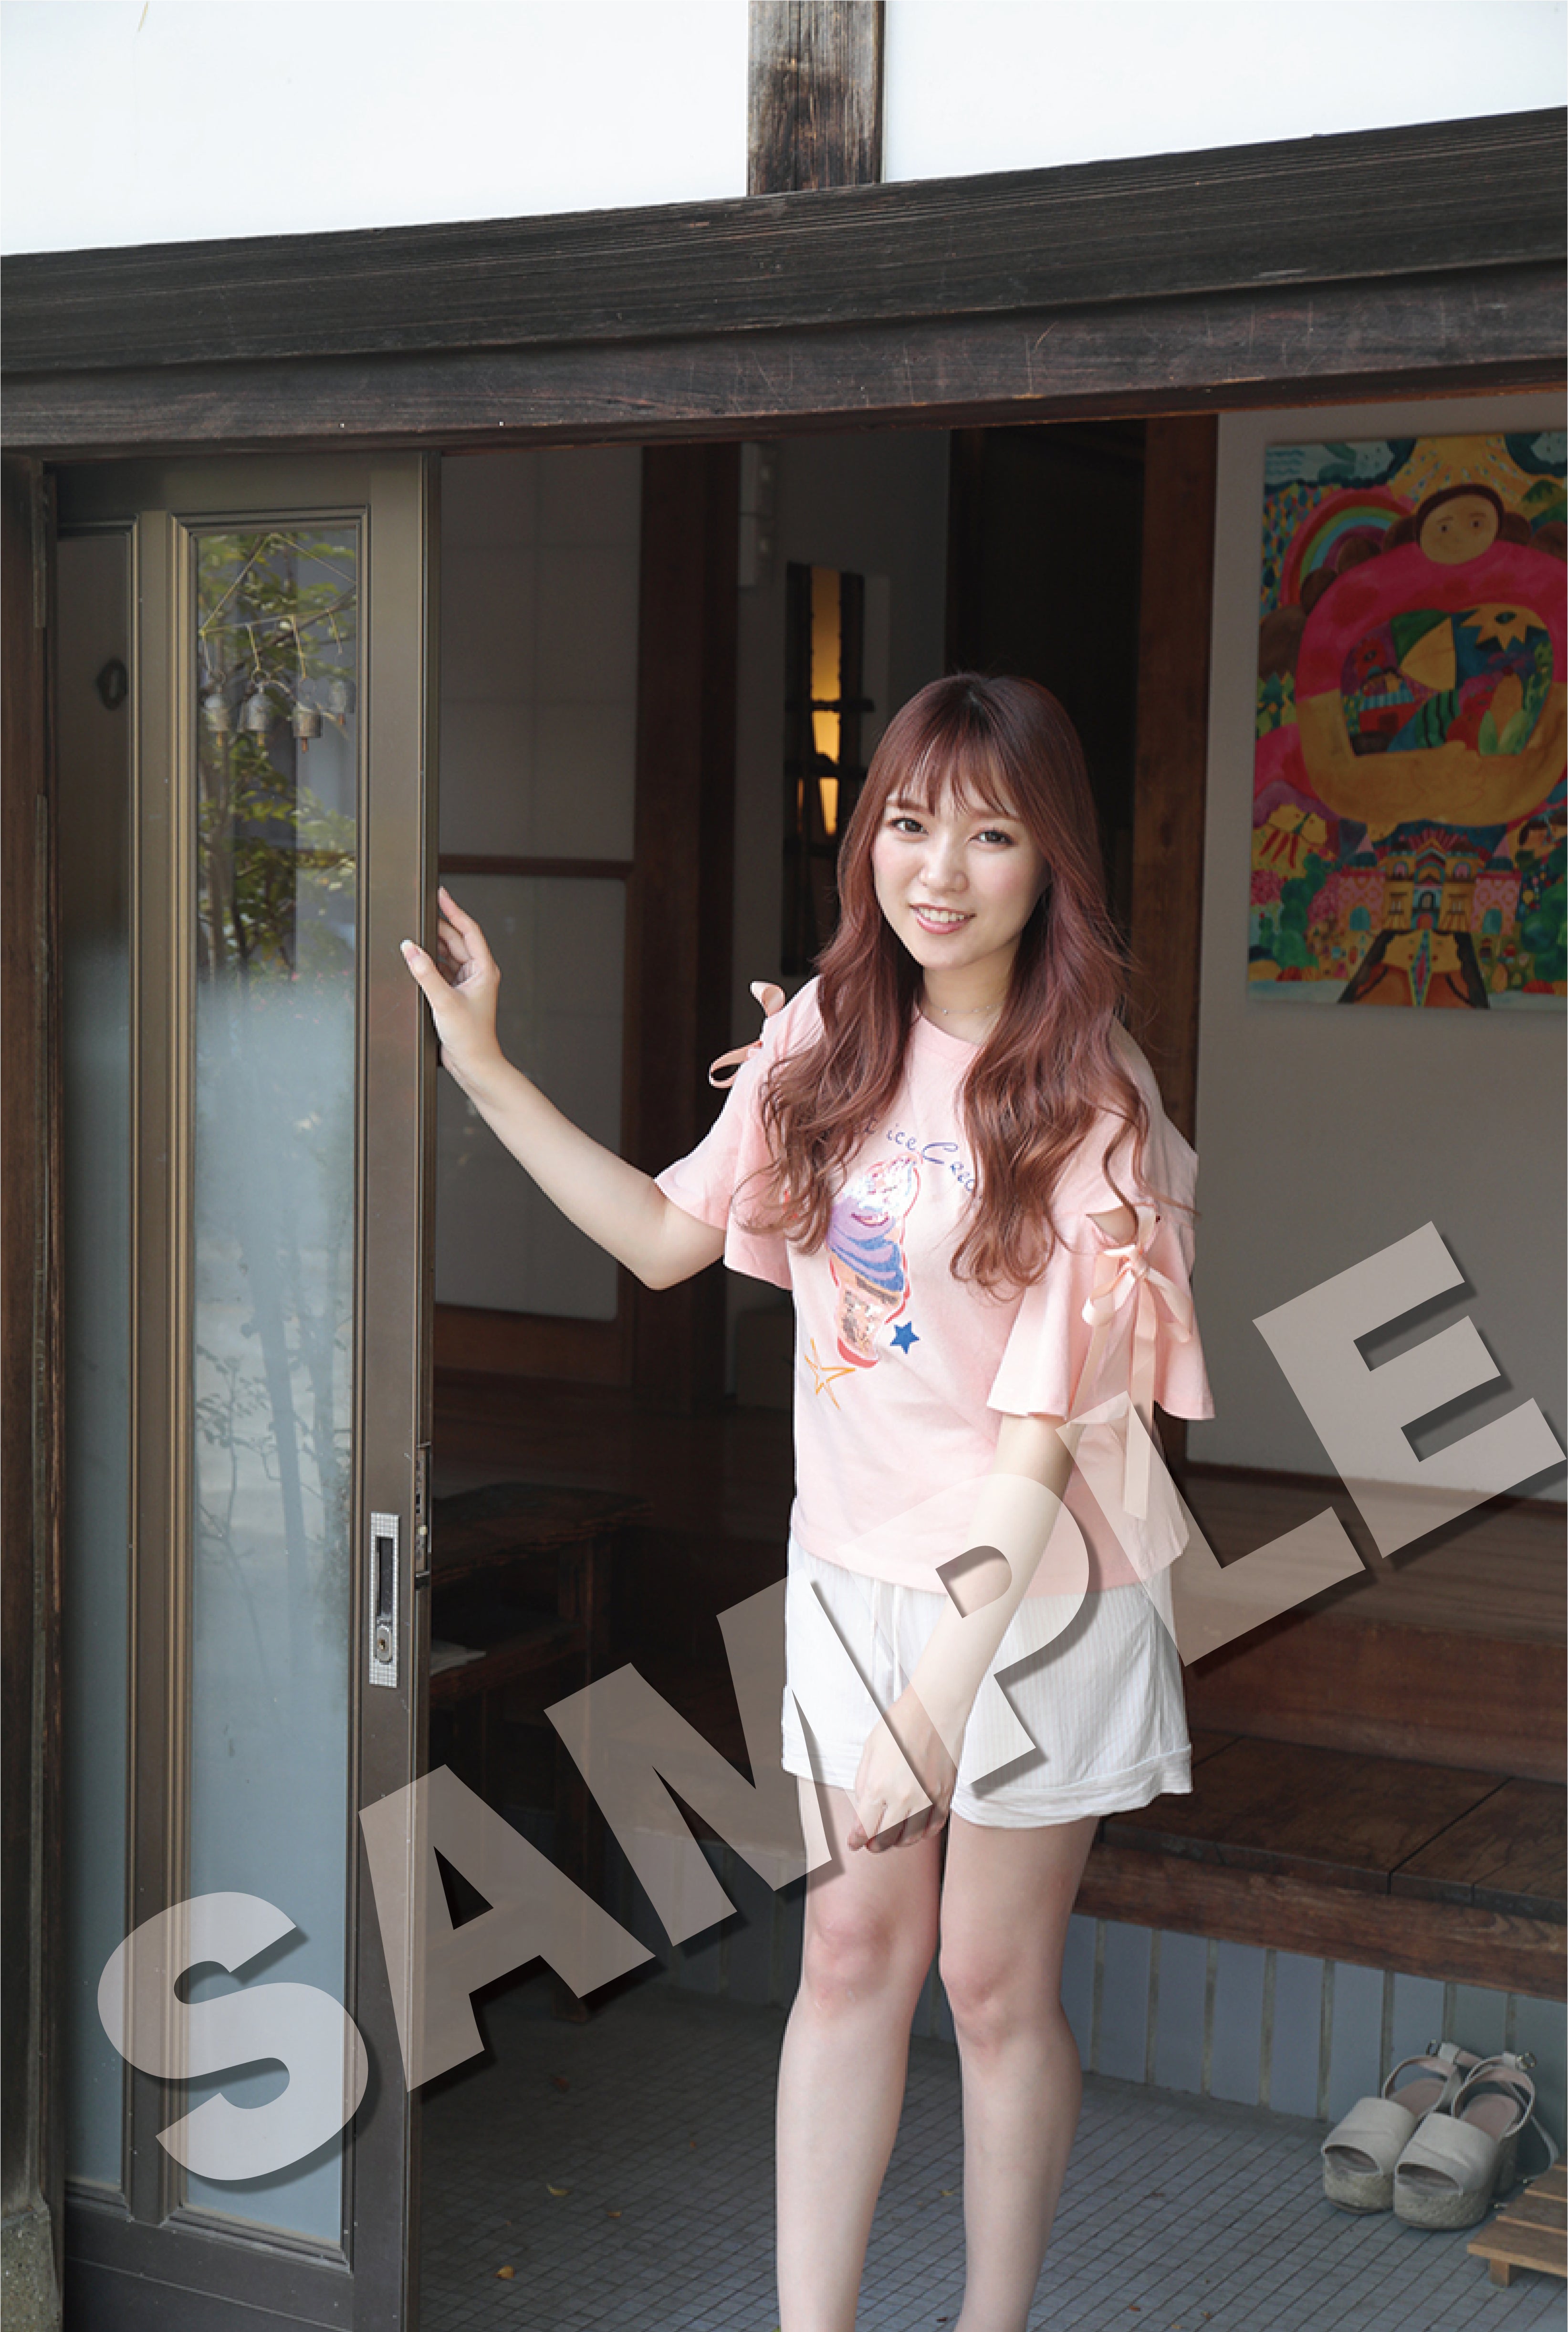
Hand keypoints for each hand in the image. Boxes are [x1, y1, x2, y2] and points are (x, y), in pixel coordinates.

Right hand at [401, 886, 503, 1085]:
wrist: (474, 1064)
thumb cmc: (471, 1036)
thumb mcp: (444, 1000)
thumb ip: (424, 972)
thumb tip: (409, 948)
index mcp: (484, 969)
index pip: (469, 930)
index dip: (454, 910)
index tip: (441, 895)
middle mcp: (478, 974)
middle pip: (456, 941)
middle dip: (438, 928)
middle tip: (418, 915)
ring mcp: (467, 984)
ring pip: (447, 956)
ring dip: (432, 947)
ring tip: (414, 936)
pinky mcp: (456, 995)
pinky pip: (441, 971)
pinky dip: (429, 965)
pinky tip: (416, 961)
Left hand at [847, 1685, 958, 1853]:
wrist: (933, 1709)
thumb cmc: (899, 1724)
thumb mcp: (869, 1750)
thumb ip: (863, 1782)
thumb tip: (862, 1807)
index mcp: (878, 1786)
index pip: (864, 1828)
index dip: (856, 1840)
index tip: (853, 1843)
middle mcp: (903, 1797)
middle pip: (886, 1839)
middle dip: (875, 1845)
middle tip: (870, 1843)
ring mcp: (926, 1798)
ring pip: (912, 1837)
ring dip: (898, 1842)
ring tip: (893, 1837)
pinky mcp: (945, 1795)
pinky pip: (935, 1826)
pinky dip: (924, 1834)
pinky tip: (917, 1831)